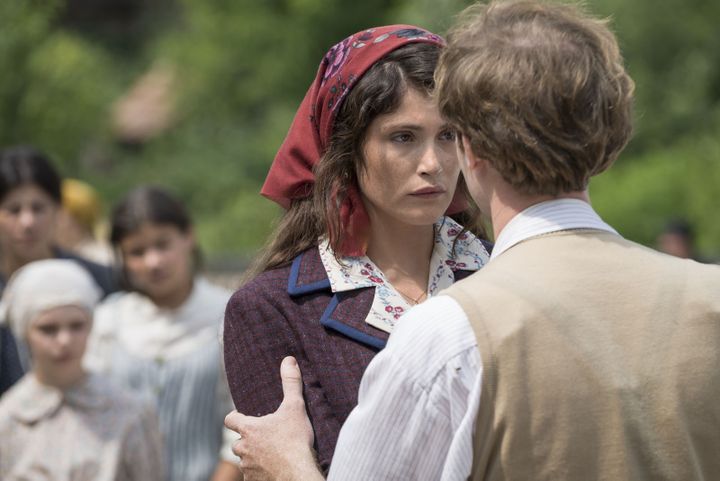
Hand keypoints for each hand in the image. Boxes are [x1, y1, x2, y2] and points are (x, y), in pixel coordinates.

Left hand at [224, 356, 322, 480]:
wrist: (298, 473)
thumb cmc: (295, 440)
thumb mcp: (295, 407)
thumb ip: (290, 383)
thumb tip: (288, 360)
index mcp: (249, 429)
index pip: (230, 419)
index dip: (235, 417)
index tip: (241, 416)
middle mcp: (243, 448)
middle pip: (237, 442)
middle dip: (247, 440)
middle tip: (264, 438)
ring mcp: (246, 467)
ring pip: (244, 460)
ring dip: (253, 457)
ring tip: (270, 454)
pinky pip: (251, 476)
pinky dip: (258, 473)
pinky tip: (272, 469)